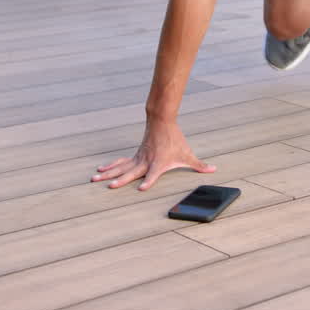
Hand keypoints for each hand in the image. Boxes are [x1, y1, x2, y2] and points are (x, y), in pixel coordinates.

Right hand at [91, 121, 215, 190]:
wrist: (162, 121)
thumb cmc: (175, 140)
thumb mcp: (188, 154)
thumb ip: (199, 164)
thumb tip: (214, 169)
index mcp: (158, 163)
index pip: (153, 174)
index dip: (148, 181)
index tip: (141, 188)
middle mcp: (145, 161)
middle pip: (130, 172)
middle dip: (120, 180)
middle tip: (109, 186)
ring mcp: (138, 158)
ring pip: (120, 167)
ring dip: (108, 174)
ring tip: (95, 179)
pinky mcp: (134, 156)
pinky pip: (120, 162)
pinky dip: (110, 166)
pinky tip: (100, 170)